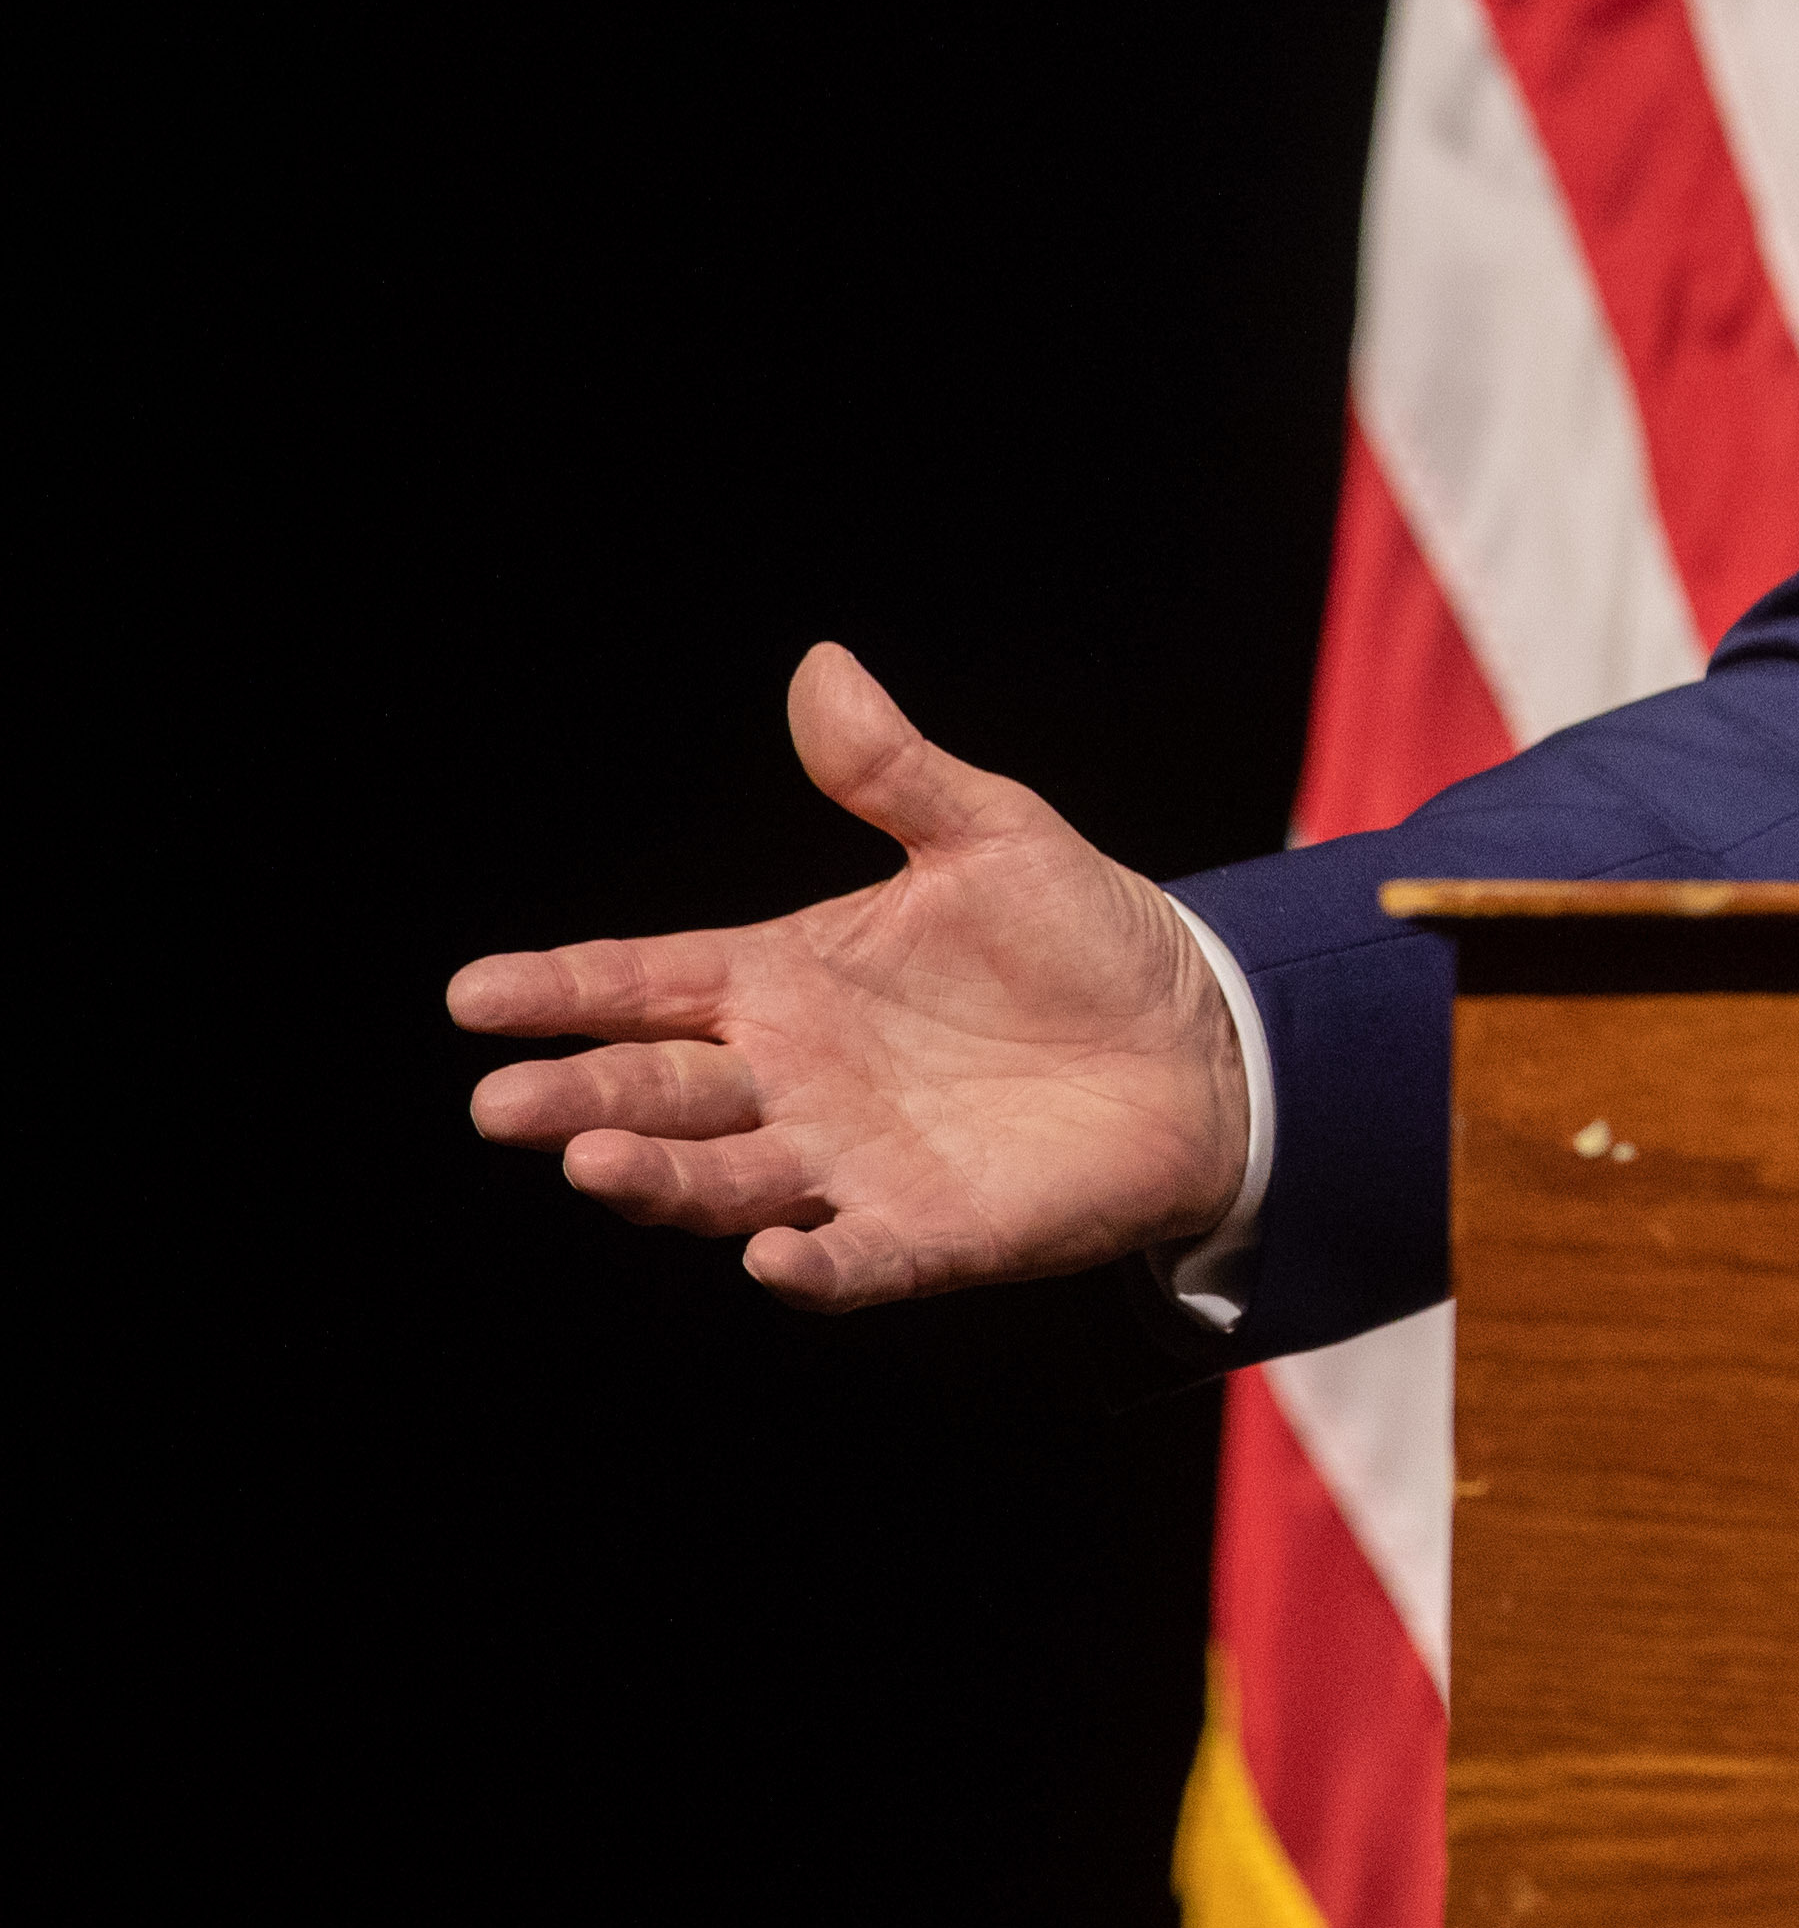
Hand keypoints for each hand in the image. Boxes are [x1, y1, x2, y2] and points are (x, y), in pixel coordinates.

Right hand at [451, 647, 1251, 1310]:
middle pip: (658, 1090)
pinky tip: (769, 1256)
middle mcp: (791, 1080)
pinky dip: (807, 1263)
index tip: (472, 992)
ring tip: (594, 1161)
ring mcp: (849, 1163)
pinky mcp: (925, 1232)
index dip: (561, 987)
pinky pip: (851, 1258)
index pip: (645, 983)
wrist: (1198, 1040)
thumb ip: (895, 772)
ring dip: (658, 1179)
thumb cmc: (1077, 938)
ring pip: (723, 1181)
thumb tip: (823, 664)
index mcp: (782, 981)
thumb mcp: (990, 836)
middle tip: (501, 1103)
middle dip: (577, 1096)